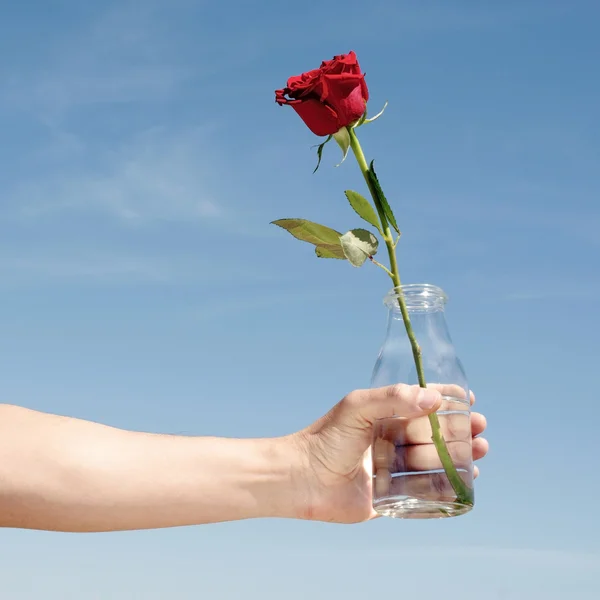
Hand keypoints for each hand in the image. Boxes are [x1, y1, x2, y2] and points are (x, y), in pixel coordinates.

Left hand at [291, 384, 487, 522]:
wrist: (303, 479)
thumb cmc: (327, 439)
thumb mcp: (357, 407)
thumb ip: (393, 397)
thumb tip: (434, 398)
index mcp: (384, 415)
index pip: (422, 403)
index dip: (447, 401)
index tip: (470, 400)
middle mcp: (392, 439)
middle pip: (434, 432)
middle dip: (459, 428)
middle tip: (480, 428)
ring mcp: (395, 467)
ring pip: (436, 459)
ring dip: (460, 454)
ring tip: (480, 450)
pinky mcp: (395, 495)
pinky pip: (428, 489)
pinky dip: (450, 484)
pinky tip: (468, 478)